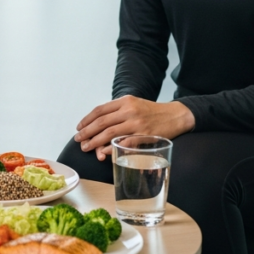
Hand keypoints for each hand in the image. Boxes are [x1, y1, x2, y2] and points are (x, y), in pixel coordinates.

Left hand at [73, 95, 193, 160]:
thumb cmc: (152, 112)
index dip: (87, 119)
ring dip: (95, 142)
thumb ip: (117, 111)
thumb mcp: (134, 104)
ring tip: (86, 147)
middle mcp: (129, 110)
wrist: (175, 115)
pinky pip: (124, 143)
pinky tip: (103, 152)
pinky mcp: (144, 135)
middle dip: (87, 132)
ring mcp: (137, 123)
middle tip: (78, 140)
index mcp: (125, 101)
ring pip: (110, 133)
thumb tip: (98, 125)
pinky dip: (111, 148)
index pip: (100, 110)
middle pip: (102, 122)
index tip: (79, 128)